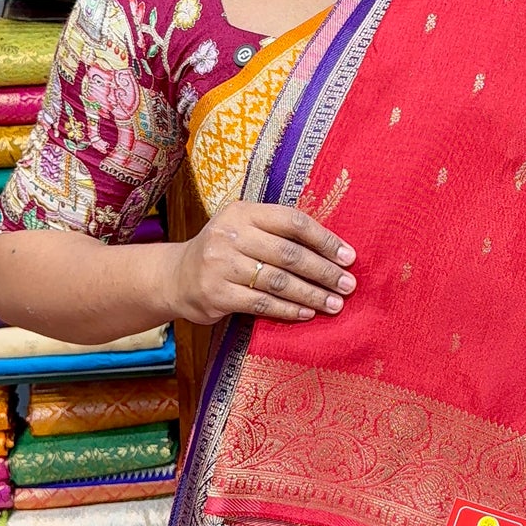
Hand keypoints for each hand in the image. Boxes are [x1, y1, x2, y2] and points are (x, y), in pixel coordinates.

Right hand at [166, 200, 355, 325]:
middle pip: (289, 254)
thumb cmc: (225, 252)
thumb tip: (334, 250)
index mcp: (243, 213)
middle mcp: (230, 235)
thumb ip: (279, 233)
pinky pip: (262, 304)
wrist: (176, 277)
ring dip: (312, 294)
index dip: (324, 239)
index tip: (349, 257)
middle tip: (348, 285)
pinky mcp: (216, 294)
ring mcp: (220, 265)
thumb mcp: (244, 229)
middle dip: (323, 271)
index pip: (292, 222)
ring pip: (278, 281)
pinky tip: (308, 313)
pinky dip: (289, 309)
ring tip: (335, 304)